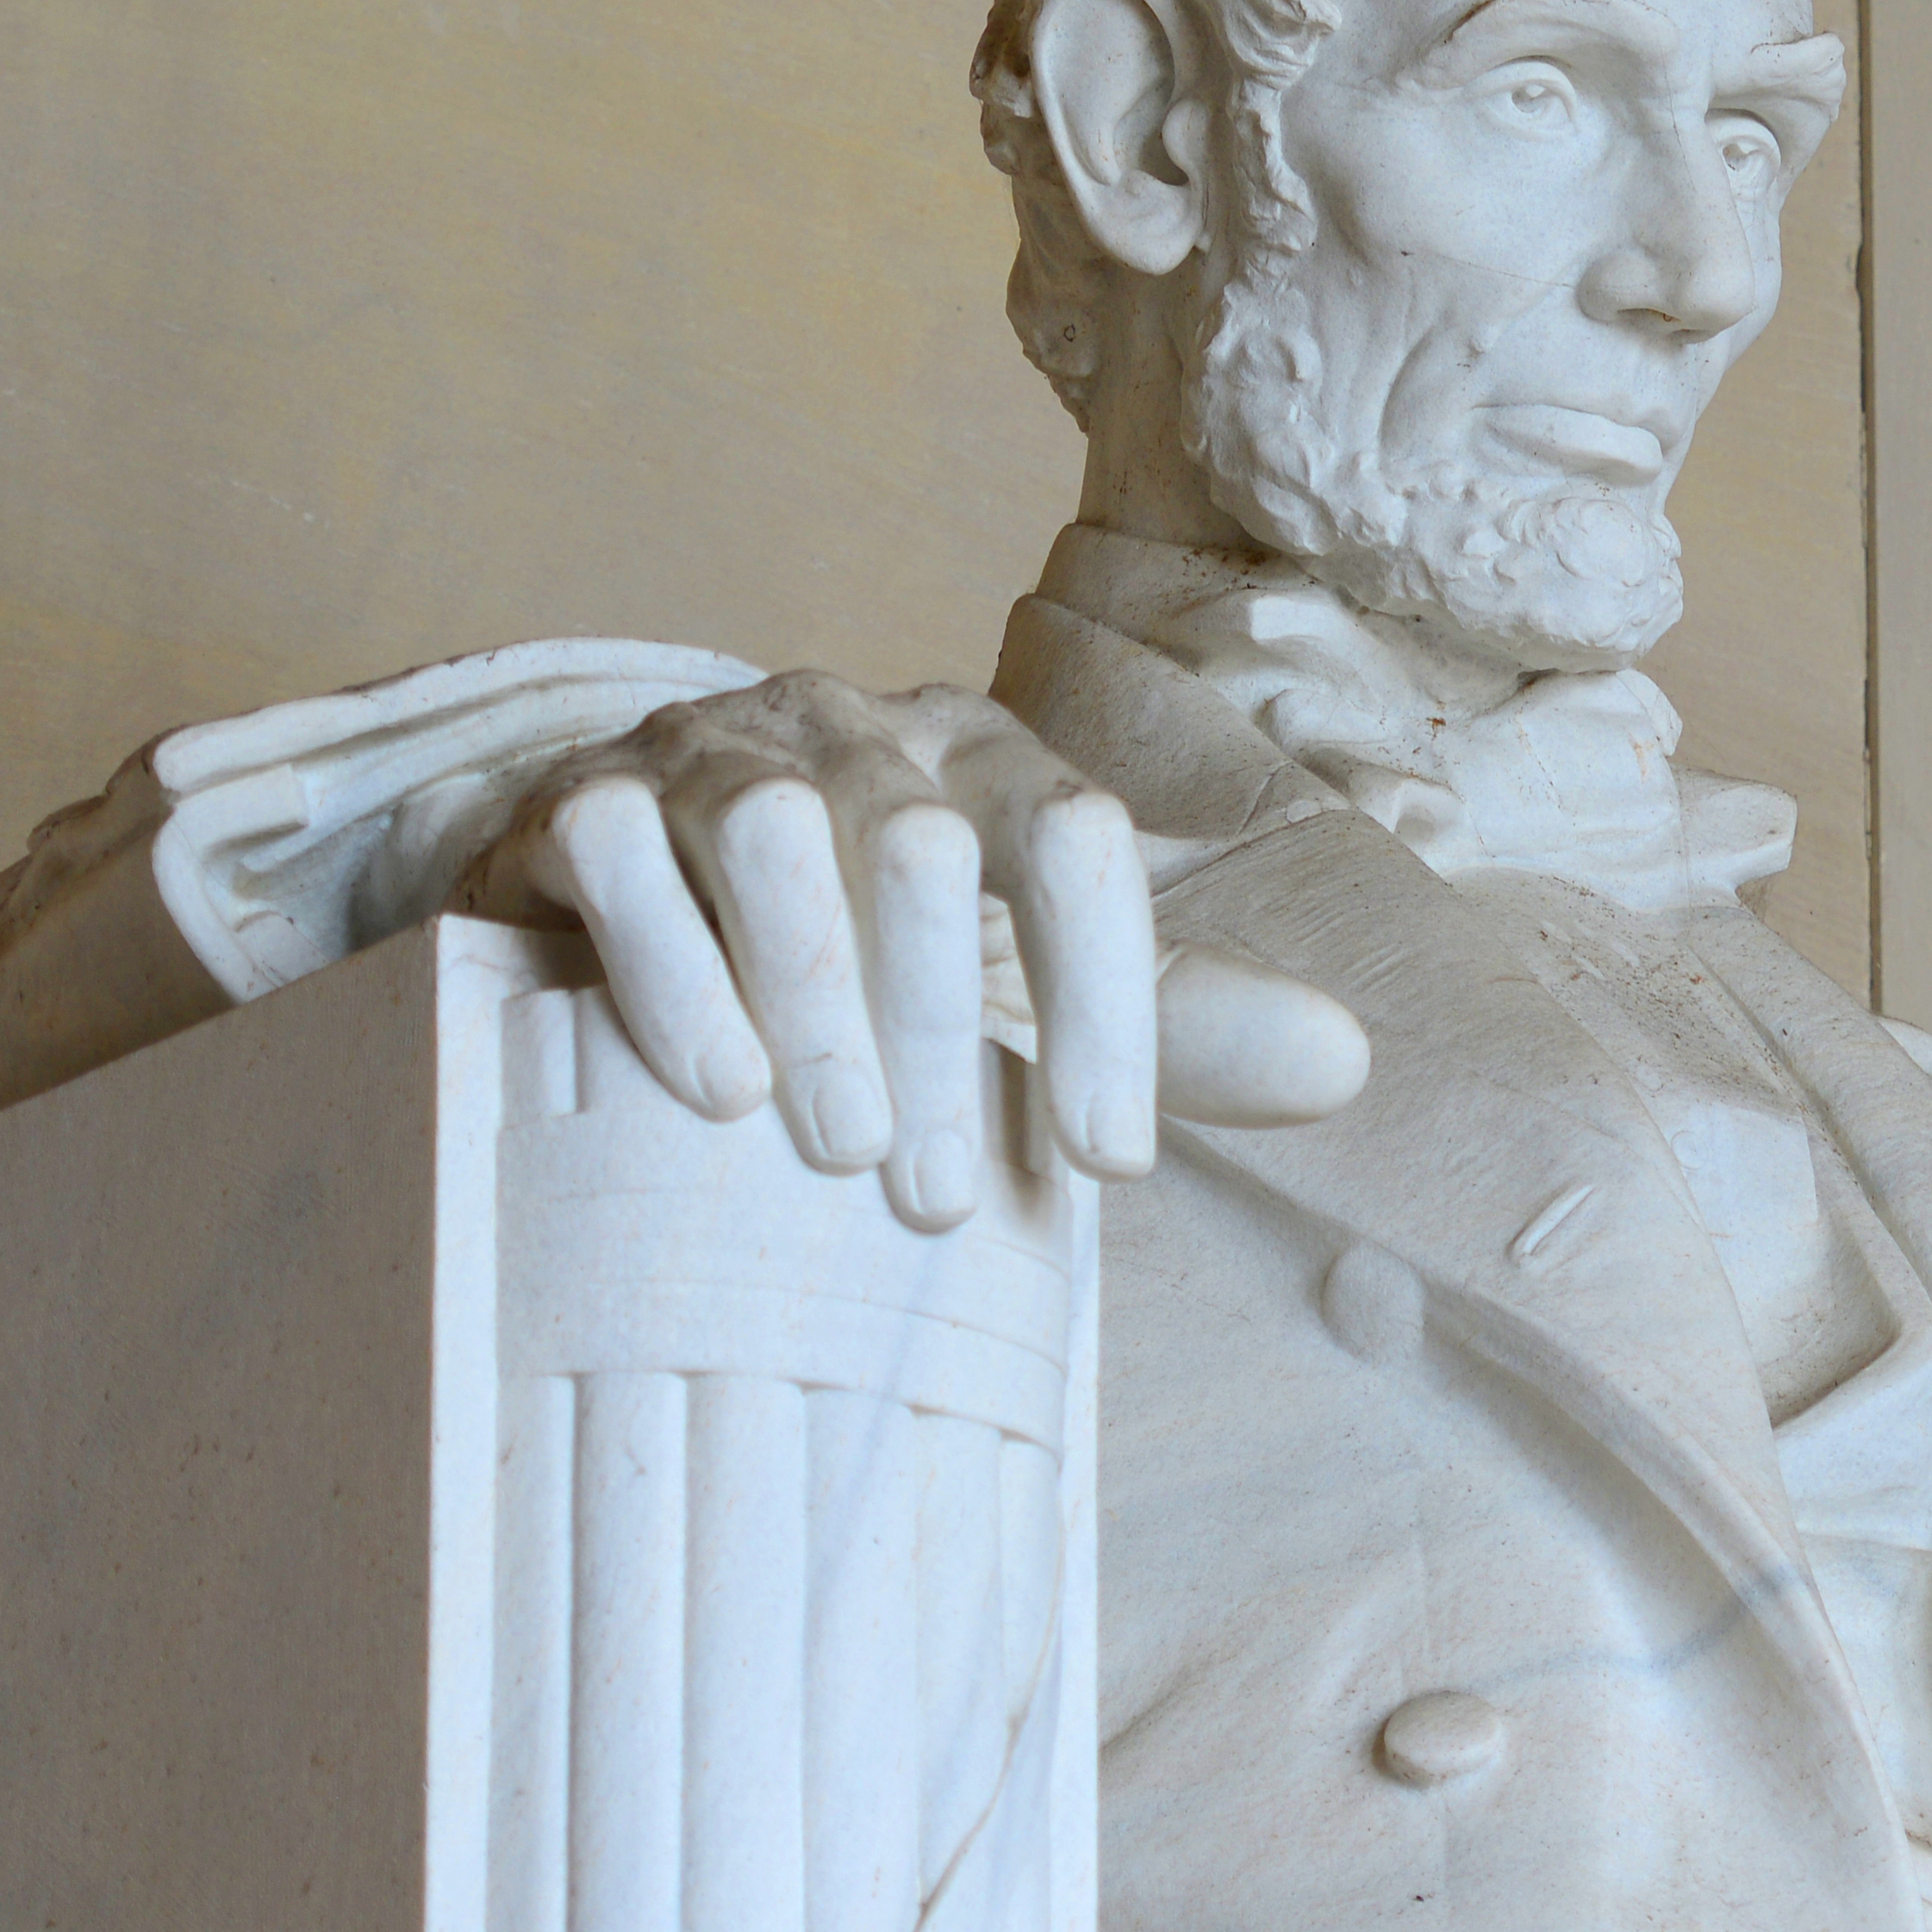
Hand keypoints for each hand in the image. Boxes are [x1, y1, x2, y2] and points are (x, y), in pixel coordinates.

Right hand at [459, 671, 1361, 1217]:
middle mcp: (856, 732)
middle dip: (944, 1031)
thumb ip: (1169, 1023)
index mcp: (982, 760)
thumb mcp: (1016, 986)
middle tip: (936, 1199)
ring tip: (837, 1148)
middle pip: (926, 845)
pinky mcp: (583, 799)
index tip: (1105, 1164)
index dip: (1109, 1001)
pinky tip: (714, 1089)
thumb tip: (1347, 1066)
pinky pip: (626, 850)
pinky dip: (676, 970)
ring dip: (817, 999)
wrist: (623, 903)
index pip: (1077, 840)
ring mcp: (713, 753)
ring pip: (780, 831)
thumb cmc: (860, 959)